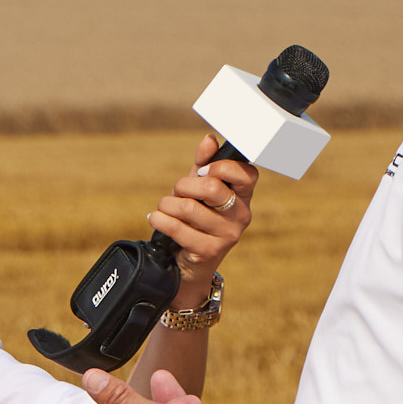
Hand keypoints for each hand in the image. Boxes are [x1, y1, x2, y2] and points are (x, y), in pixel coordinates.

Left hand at [147, 143, 253, 302]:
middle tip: (176, 192)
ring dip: (167, 204)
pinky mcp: (209, 251)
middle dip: (183, 185)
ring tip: (163, 208)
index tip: (202, 171)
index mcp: (243, 197)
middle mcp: (241, 216)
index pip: (247, 174)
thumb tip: (208, 140)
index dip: (222, 167)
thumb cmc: (196, 219)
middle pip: (212, 188)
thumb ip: (204, 164)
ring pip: (189, 208)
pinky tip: (155, 218)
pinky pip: (177, 228)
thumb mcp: (198, 189)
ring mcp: (228, 235)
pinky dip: (159, 219)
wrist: (187, 263)